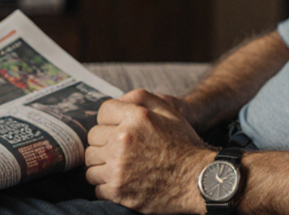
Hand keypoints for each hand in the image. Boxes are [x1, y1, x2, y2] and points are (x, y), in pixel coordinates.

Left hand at [84, 89, 213, 213]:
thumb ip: (141, 98)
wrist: (197, 180)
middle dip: (105, 142)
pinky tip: (123, 181)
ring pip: (91, 163)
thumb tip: (117, 101)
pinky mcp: (117, 190)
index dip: (111, 120)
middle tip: (121, 149)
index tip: (119, 129)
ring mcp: (118, 167)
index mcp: (135, 118)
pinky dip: (107, 185)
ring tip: (121, 166)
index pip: (103, 112)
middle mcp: (122, 140)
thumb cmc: (183, 144)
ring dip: (103, 164)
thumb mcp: (169, 111)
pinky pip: (96, 186)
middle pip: (93, 138)